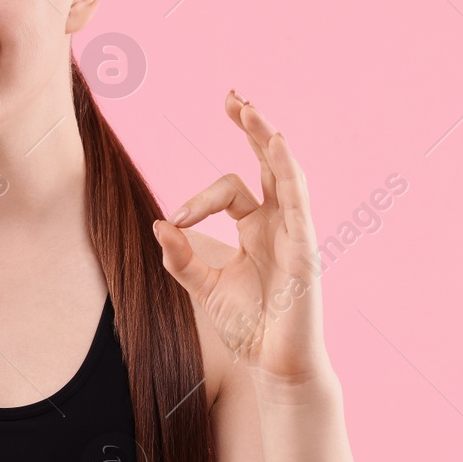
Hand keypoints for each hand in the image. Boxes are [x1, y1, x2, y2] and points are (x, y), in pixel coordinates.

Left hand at [151, 90, 331, 387]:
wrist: (275, 365)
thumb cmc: (247, 326)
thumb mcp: (204, 287)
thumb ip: (180, 258)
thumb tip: (157, 223)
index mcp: (257, 227)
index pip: (230, 189)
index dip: (197, 199)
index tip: (174, 223)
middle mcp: (279, 222)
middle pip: (268, 162)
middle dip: (251, 127)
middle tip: (232, 96)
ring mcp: (295, 232)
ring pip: (285, 172)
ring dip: (267, 138)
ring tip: (248, 108)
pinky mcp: (305, 247)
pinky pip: (298, 200)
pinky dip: (287, 170)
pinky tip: (276, 143)